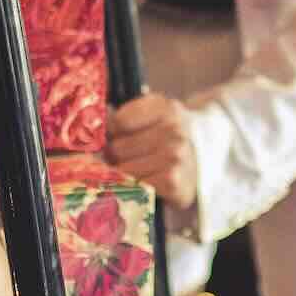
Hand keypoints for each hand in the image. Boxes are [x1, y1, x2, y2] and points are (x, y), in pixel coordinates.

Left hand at [106, 93, 197, 210]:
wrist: (204, 161)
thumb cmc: (169, 137)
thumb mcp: (154, 117)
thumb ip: (124, 117)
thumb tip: (91, 128)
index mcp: (165, 108)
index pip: (118, 122)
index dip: (111, 132)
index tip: (116, 136)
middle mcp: (174, 129)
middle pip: (118, 147)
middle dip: (114, 156)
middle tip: (122, 158)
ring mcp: (176, 156)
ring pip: (124, 169)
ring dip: (123, 174)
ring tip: (134, 171)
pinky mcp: (174, 182)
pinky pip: (137, 186)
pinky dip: (137, 187)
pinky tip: (147, 181)